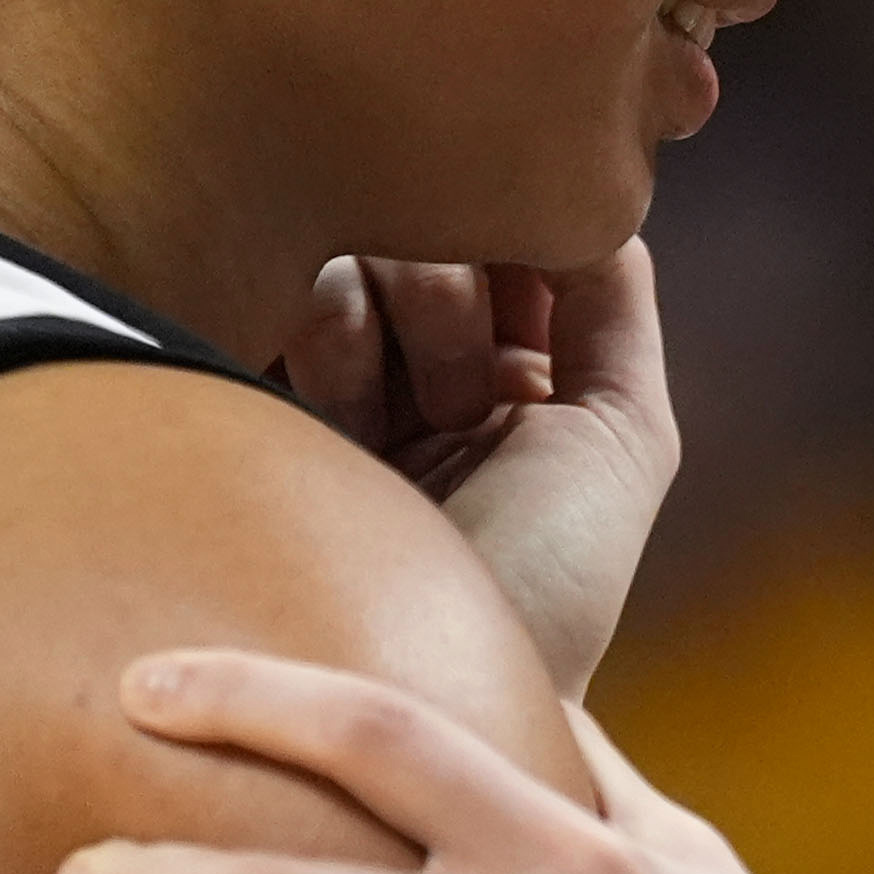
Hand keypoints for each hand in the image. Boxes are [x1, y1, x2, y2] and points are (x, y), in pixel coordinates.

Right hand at [276, 248, 679, 701]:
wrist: (425, 692)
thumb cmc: (545, 588)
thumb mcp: (620, 435)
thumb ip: (612, 297)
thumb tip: (584, 181)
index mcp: (507, 373)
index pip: (506, 231)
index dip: (520, 239)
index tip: (529, 301)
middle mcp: (413, 366)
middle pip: (428, 220)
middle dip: (458, 295)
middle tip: (466, 403)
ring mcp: (329, 378)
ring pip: (358, 241)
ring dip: (395, 324)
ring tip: (405, 432)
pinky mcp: (253, 391)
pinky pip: (286, 283)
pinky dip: (328, 334)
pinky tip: (341, 423)